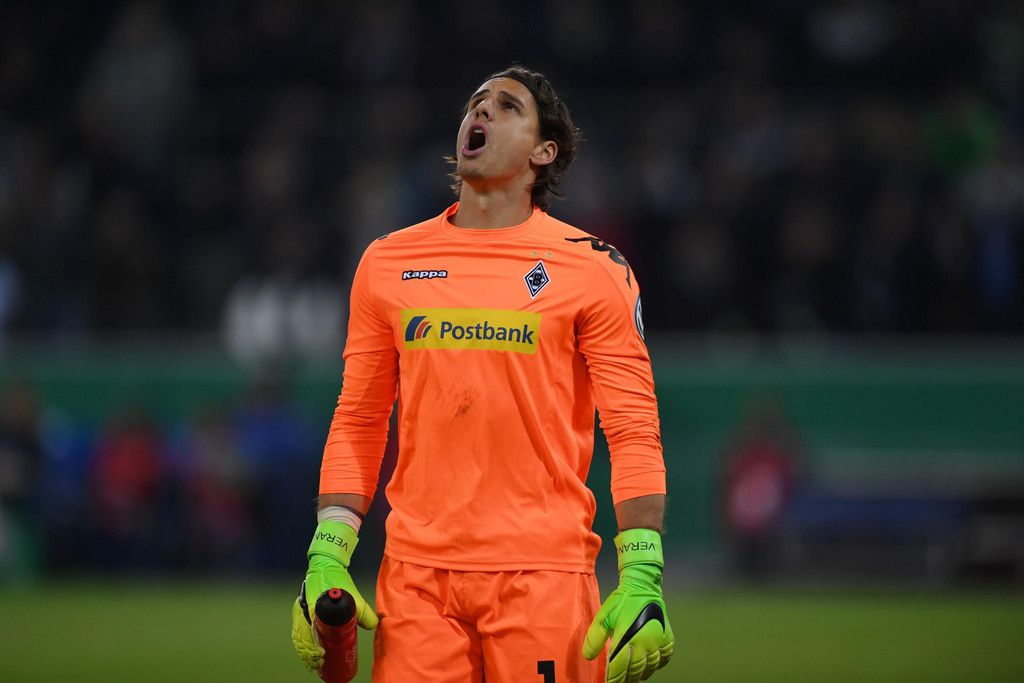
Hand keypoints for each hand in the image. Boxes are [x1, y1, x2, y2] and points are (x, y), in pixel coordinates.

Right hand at [291, 521, 377, 672]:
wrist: (326, 564)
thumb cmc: (337, 580)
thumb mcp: (353, 596)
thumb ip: (364, 612)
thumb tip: (373, 625)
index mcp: (313, 610)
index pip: (310, 636)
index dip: (313, 649)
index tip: (321, 657)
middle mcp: (302, 612)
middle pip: (302, 639)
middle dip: (309, 654)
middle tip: (319, 663)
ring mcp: (299, 611)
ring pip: (299, 637)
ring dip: (304, 651)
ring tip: (313, 662)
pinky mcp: (299, 610)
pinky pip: (297, 631)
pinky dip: (301, 643)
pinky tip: (307, 651)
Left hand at [583, 529, 673, 682]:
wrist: (643, 586)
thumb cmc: (621, 601)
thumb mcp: (603, 617)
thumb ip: (594, 638)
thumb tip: (588, 657)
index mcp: (627, 638)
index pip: (619, 668)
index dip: (614, 679)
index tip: (610, 682)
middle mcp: (645, 643)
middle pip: (635, 671)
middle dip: (627, 678)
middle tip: (620, 680)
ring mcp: (659, 642)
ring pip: (650, 667)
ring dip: (640, 674)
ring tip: (633, 675)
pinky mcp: (668, 638)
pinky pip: (664, 659)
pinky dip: (656, 665)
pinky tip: (649, 664)